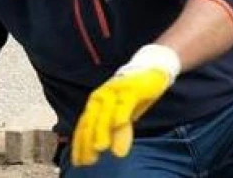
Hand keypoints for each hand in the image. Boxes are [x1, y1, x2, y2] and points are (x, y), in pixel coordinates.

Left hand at [71, 45, 179, 166]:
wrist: (151, 68)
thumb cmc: (135, 95)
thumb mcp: (125, 115)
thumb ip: (117, 130)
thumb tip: (113, 150)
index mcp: (95, 104)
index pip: (84, 127)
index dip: (81, 146)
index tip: (81, 163)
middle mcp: (101, 97)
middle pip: (91, 122)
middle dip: (89, 142)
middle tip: (90, 160)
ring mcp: (115, 92)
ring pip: (105, 114)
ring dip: (102, 131)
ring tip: (101, 148)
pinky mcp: (131, 88)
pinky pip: (123, 103)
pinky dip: (120, 114)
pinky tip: (118, 126)